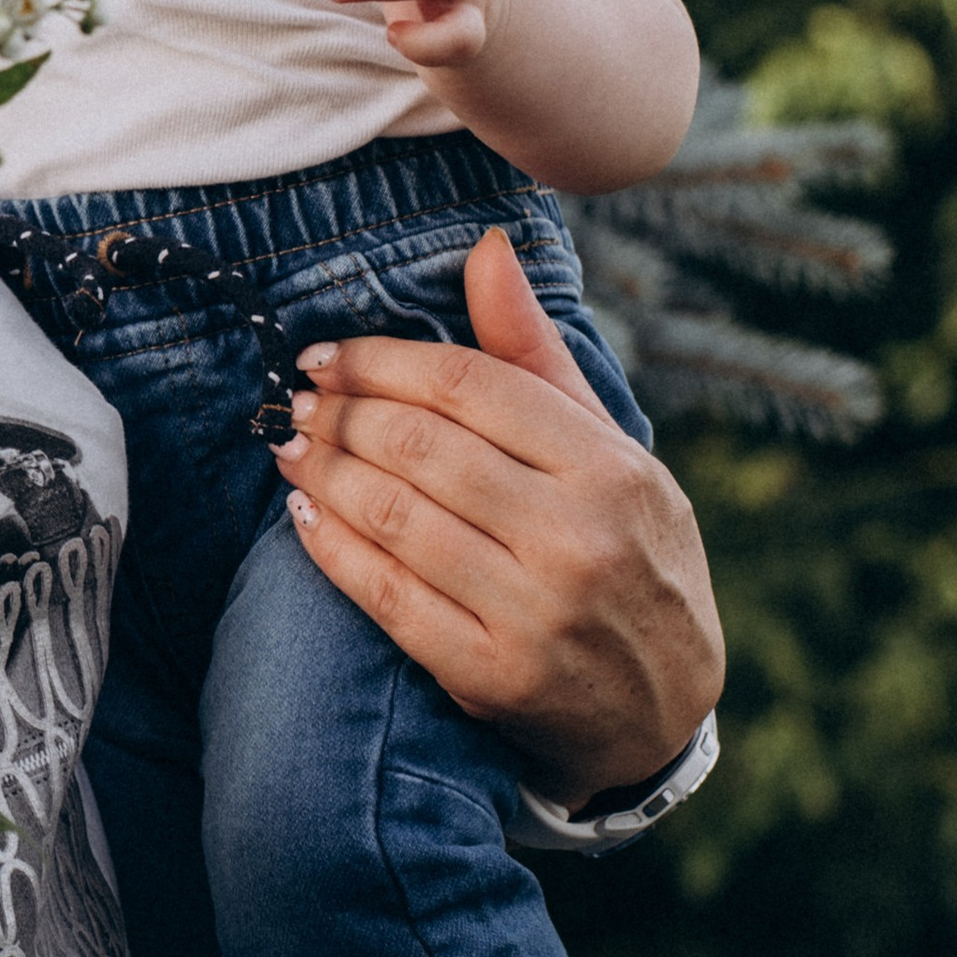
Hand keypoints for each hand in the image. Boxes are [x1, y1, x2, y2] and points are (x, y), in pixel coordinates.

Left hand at [269, 228, 722, 800]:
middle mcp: (577, 537)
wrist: (665, 706)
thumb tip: (485, 249)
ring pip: (395, 519)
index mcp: (610, 468)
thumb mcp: (613, 452)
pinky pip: (388, 599)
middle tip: (298, 401)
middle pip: (421, 448)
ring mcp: (534, 612)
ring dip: (323, 475)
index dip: (382, 361)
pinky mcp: (493, 677)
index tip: (327, 355)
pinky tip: (304, 520)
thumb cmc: (631, 553)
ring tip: (291, 448)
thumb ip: (536, 356)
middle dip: (342, 415)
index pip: (469, 386)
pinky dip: (333, 552)